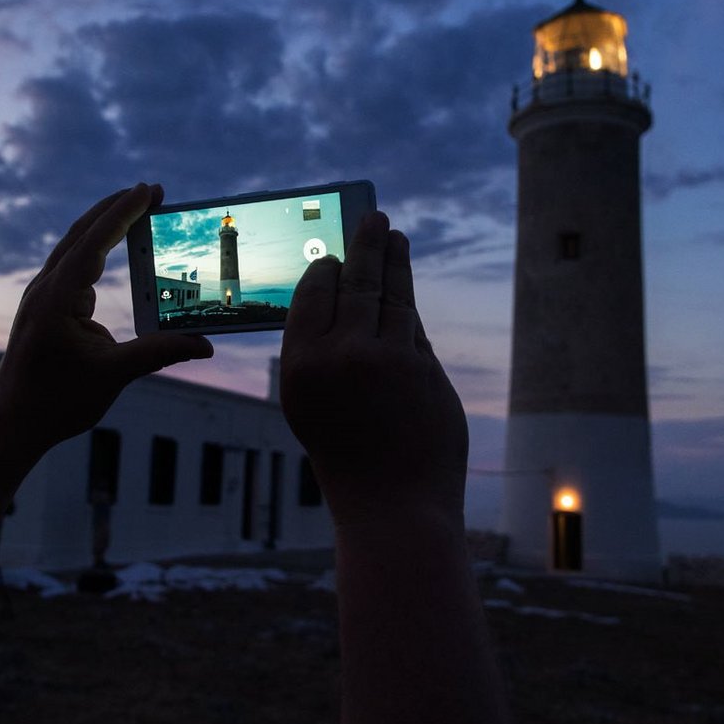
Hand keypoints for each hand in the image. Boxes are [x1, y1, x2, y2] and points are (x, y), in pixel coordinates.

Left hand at [0, 184, 212, 447]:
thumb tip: (205, 345)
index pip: (94, 242)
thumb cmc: (56, 400)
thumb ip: (159, 353)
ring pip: (75, 247)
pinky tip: (110, 251)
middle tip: (153, 191)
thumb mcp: (113, 375)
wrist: (14, 421)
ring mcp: (44, 296)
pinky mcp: (48, 308)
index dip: (123, 213)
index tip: (150, 190)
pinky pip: (73, 267)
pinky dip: (96, 249)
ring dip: (105, 225)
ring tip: (137, 210)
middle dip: (117, 208)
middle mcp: (47, 289)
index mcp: (58, 297)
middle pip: (81, 233)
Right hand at [280, 211, 467, 522]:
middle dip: (366, 243)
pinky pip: (415, 326)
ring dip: (395, 260)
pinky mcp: (424, 369)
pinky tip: (406, 288)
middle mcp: (340, 354)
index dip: (328, 269)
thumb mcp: (311, 406)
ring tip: (395, 237)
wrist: (392, 506)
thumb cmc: (346, 458)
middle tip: (374, 217)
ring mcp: (386, 359)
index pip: (313, 295)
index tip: (335, 255)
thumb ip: (321, 355)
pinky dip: (409, 307)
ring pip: (392, 294)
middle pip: (356, 281)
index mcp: (299, 365)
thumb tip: (349, 297)